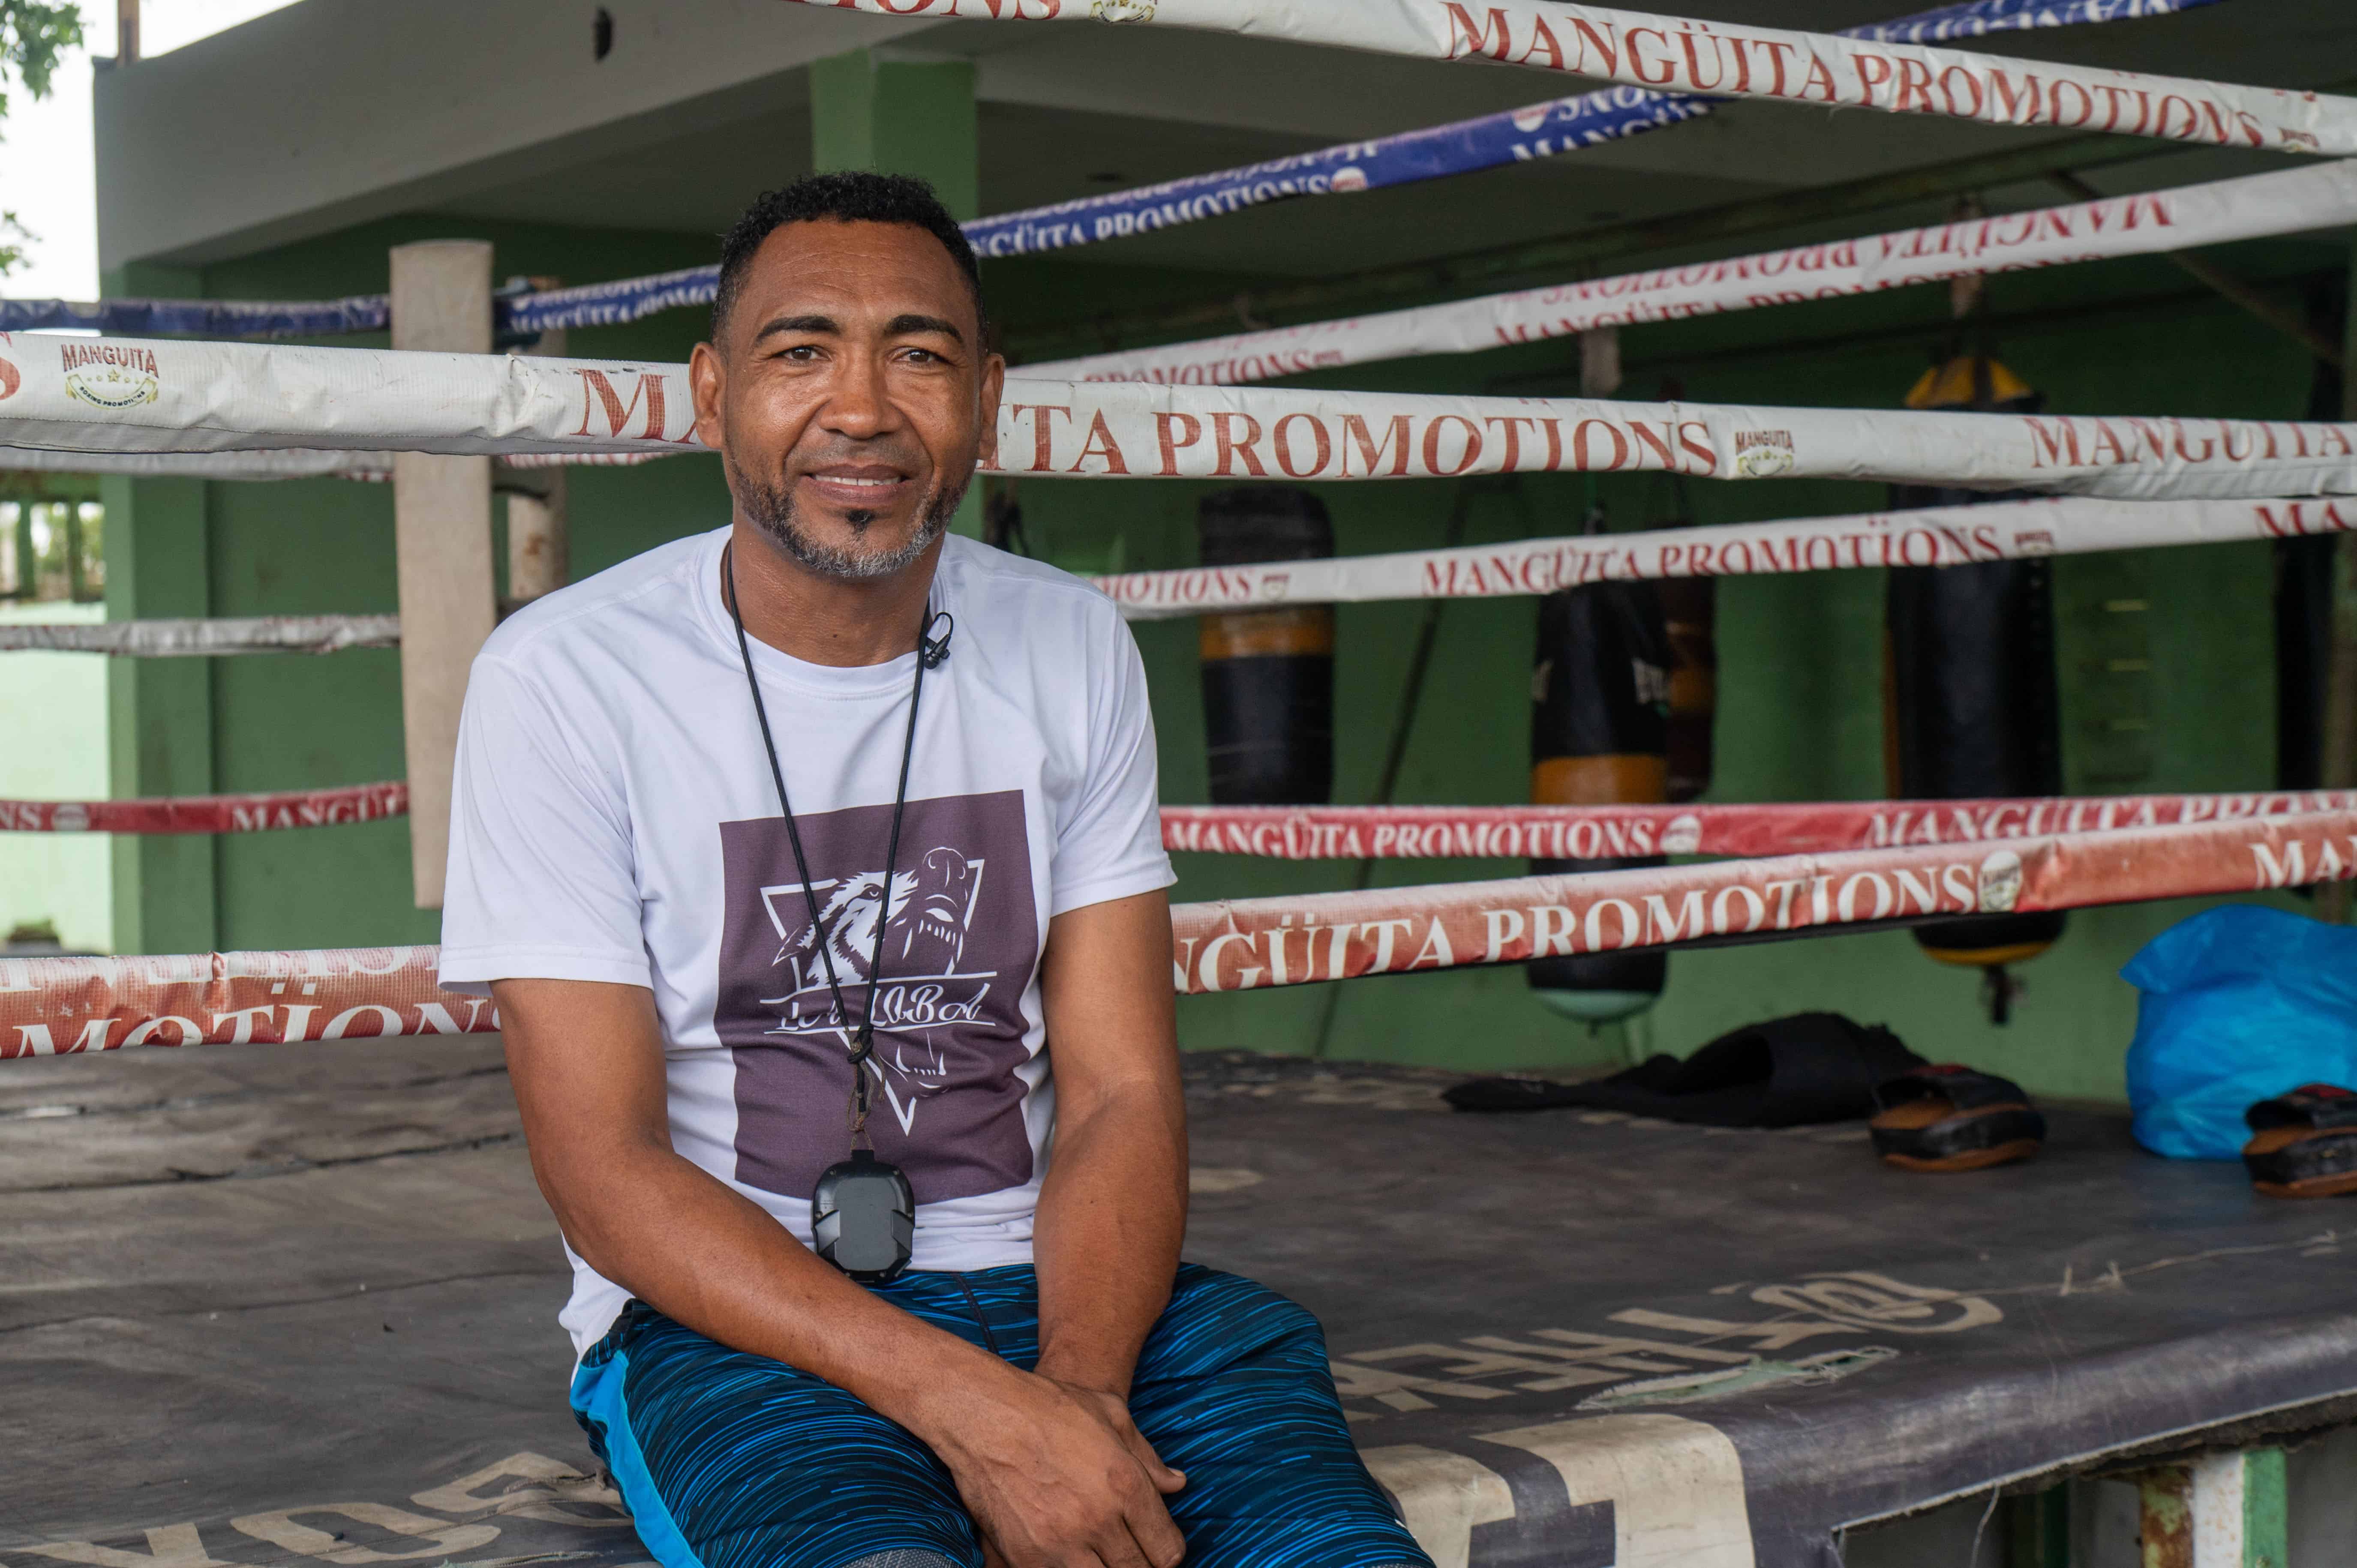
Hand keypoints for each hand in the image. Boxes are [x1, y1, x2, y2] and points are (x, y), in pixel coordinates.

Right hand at [931, 1366, 1185, 1567]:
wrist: (983, 1414)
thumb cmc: (1048, 1406)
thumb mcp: (1110, 1414)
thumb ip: (1147, 1456)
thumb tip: (1175, 1484)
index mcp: (1124, 1485)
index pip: (1167, 1550)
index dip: (1167, 1552)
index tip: (1158, 1546)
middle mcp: (1097, 1520)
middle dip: (1139, 1565)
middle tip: (1129, 1551)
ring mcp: (1059, 1543)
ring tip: (1099, 1553)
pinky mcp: (1024, 1557)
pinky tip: (1067, 1555)